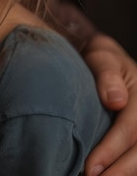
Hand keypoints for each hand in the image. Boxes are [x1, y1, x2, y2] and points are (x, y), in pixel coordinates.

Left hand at [84, 34, 136, 174]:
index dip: (110, 150)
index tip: (90, 167)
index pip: (131, 130)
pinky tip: (110, 174)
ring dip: (124, 173)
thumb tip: (115, 101)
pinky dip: (128, 169)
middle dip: (118, 171)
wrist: (108, 61)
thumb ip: (107, 75)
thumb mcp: (103, 58)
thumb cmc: (103, 60)